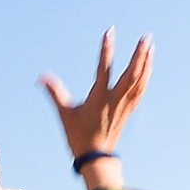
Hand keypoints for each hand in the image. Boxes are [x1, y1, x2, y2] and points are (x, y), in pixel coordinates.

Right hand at [38, 29, 152, 182]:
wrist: (96, 157)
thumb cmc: (78, 135)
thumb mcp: (64, 113)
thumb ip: (54, 92)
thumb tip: (40, 77)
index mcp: (98, 99)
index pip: (104, 70)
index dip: (106, 50)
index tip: (109, 32)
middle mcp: (114, 100)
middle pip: (131, 74)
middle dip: (139, 54)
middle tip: (145, 36)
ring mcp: (124, 105)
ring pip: (139, 81)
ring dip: (146, 62)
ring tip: (149, 45)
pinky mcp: (128, 110)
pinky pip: (140, 90)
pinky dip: (146, 76)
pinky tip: (149, 65)